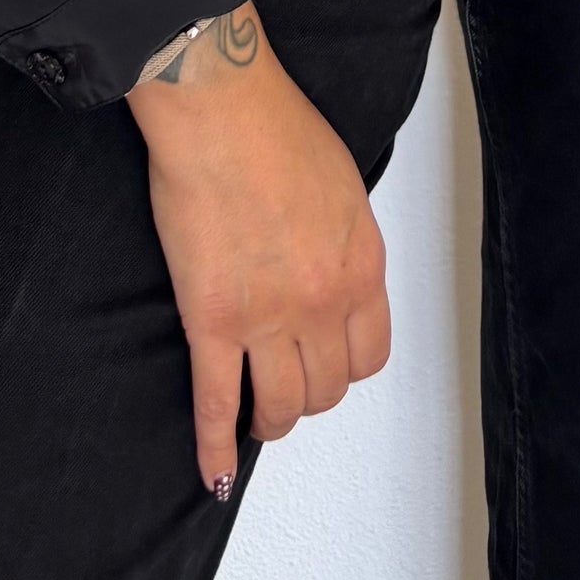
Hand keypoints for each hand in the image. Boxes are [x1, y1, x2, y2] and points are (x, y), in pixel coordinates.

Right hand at [126, 5, 391, 497]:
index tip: (327, 367)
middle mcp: (323, 301)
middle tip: (285, 388)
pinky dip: (214, 445)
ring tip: (254, 416)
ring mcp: (267, 317)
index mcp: (361, 265)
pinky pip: (216, 402)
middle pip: (325, 389)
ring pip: (278, 406)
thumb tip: (334, 274)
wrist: (221, 111)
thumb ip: (344, 244)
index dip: (344, 369)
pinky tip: (213, 469)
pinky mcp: (211, 321)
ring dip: (268, 420)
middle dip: (306, 394)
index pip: (369, 356)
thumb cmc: (275, 129)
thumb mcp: (342, 187)